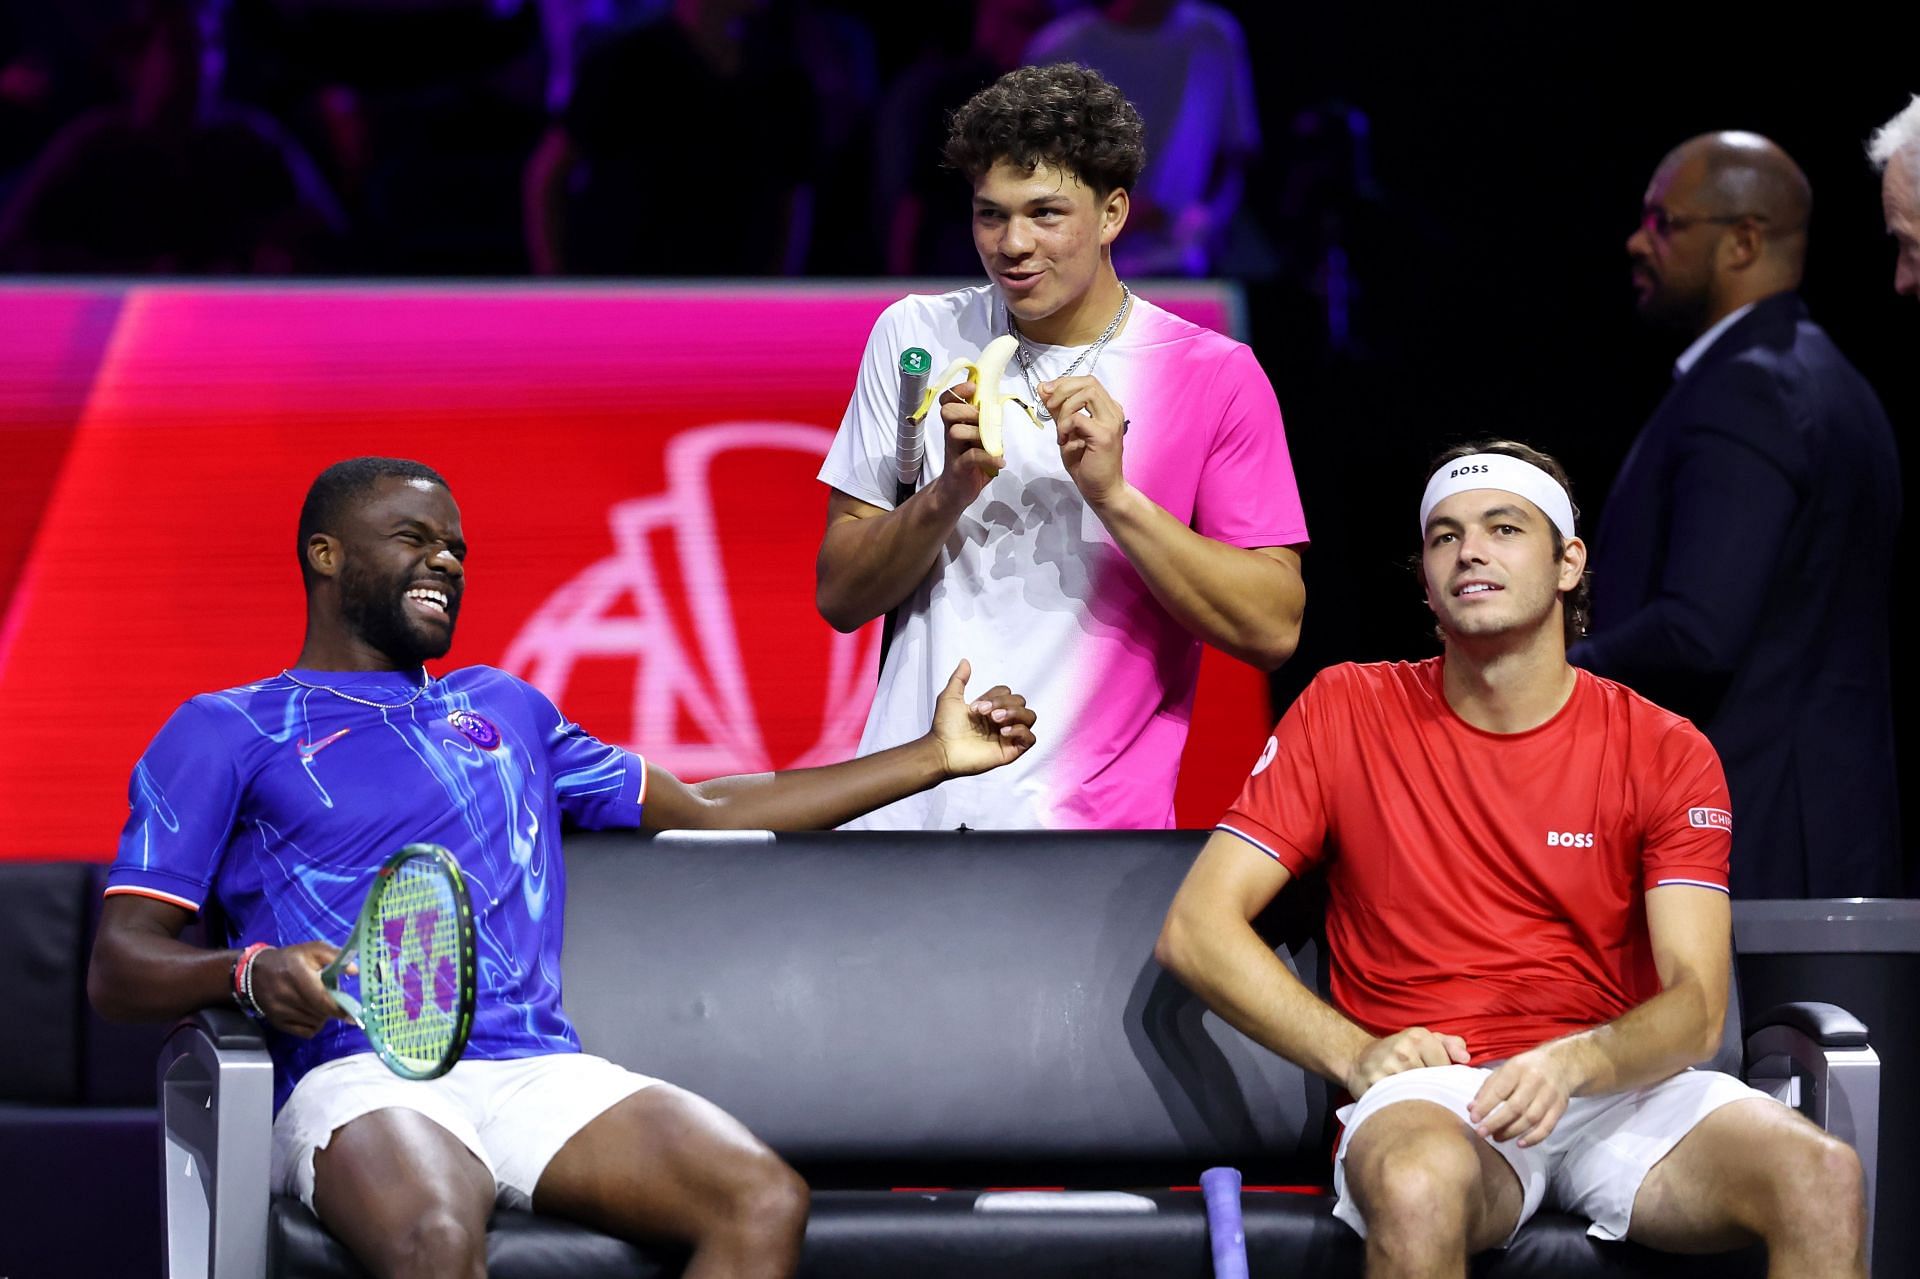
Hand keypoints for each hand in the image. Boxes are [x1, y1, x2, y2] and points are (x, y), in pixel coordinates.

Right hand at [250, 941, 352, 1037]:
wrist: (256, 973)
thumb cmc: (290, 960)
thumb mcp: (312, 950)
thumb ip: (335, 956)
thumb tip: (355, 970)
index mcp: (298, 975)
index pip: (322, 999)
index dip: (339, 1008)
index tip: (352, 1013)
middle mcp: (287, 996)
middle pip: (320, 1013)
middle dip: (332, 1009)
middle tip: (333, 1000)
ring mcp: (280, 1012)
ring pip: (315, 1023)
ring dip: (323, 1016)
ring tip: (319, 1003)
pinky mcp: (278, 1023)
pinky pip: (306, 1032)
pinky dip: (314, 1025)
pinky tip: (311, 1013)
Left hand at [928, 659, 1035, 776]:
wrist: (942, 750)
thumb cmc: (944, 727)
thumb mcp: (950, 697)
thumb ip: (959, 679)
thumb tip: (965, 661)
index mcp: (991, 710)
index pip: (1007, 693)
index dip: (995, 696)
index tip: (976, 707)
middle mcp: (1001, 722)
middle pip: (1021, 702)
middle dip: (1005, 703)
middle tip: (986, 713)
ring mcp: (1007, 737)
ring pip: (1030, 717)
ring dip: (1015, 714)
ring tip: (996, 720)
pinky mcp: (1010, 752)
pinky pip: (1030, 738)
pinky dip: (1021, 731)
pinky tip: (1003, 732)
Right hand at [933, 381, 1003, 502]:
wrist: (956, 492)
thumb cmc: (970, 462)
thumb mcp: (980, 439)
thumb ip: (986, 423)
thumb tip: (999, 405)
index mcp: (956, 424)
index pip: (948, 400)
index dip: (957, 391)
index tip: (972, 387)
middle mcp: (951, 434)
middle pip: (948, 411)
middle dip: (966, 411)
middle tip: (981, 419)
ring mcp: (953, 451)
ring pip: (956, 432)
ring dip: (976, 434)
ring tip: (990, 443)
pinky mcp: (958, 468)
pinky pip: (971, 457)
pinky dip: (988, 457)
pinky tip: (1000, 462)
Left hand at [1038, 375, 1127, 507]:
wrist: (1102, 490)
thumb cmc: (1087, 464)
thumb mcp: (1067, 431)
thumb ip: (1057, 409)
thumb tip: (1043, 387)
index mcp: (1107, 409)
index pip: (1088, 381)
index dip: (1065, 382)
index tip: (1047, 392)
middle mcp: (1113, 412)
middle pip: (1089, 382)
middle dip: (1062, 389)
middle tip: (1048, 404)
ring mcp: (1111, 423)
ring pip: (1087, 393)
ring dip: (1065, 407)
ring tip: (1060, 428)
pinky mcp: (1104, 435)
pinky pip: (1079, 417)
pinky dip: (1065, 425)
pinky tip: (1063, 440)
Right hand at [1347, 1026, 1469, 1098]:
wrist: (1359, 1061)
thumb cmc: (1400, 1052)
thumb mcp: (1424, 1040)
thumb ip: (1450, 1044)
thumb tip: (1466, 1059)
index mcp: (1418, 1037)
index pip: (1446, 1067)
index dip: (1443, 1077)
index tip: (1434, 1078)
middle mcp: (1402, 1051)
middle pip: (1433, 1082)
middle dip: (1431, 1088)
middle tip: (1424, 1089)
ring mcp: (1387, 1068)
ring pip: (1418, 1093)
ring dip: (1418, 1098)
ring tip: (1412, 1095)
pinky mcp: (1374, 1085)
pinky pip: (1398, 1102)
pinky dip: (1402, 1104)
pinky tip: (1400, 1101)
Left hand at [1468, 1046, 1574, 1147]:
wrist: (1560, 1064)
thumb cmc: (1525, 1068)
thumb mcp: (1505, 1069)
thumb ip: (1488, 1088)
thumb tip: (1471, 1108)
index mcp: (1518, 1068)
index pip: (1499, 1090)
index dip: (1485, 1106)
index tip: (1473, 1119)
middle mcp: (1535, 1080)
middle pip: (1515, 1107)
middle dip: (1496, 1122)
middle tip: (1482, 1133)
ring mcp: (1550, 1095)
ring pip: (1531, 1118)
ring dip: (1512, 1132)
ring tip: (1497, 1138)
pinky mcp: (1560, 1107)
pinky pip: (1547, 1127)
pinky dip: (1534, 1138)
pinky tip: (1520, 1143)